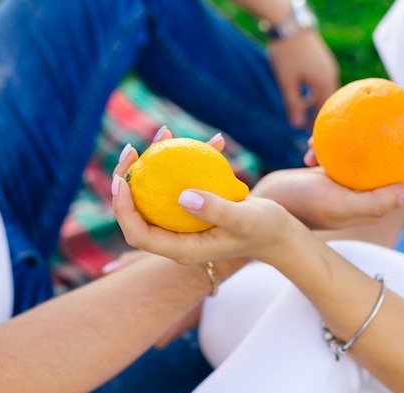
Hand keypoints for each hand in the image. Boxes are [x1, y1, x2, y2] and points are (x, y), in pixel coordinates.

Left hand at [111, 133, 303, 264]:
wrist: (280, 233)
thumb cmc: (265, 230)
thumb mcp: (246, 220)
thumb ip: (217, 211)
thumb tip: (182, 196)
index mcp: (181, 249)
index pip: (139, 234)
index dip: (123, 210)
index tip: (123, 180)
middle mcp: (177, 238)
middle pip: (139, 212)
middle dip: (129, 180)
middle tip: (132, 149)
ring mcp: (184, 223)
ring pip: (157, 192)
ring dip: (157, 162)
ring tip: (165, 131)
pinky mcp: (194, 207)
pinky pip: (181, 182)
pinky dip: (189, 160)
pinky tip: (209, 139)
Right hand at [255, 120, 403, 229]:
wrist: (265, 205)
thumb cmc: (299, 205)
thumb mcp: (336, 203)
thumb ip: (373, 203)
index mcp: (376, 206)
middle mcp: (367, 195)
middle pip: (400, 162)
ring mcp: (349, 183)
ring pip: (370, 153)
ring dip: (361, 135)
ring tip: (352, 116)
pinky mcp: (332, 173)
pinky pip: (342, 150)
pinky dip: (330, 141)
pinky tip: (312, 139)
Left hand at [268, 31, 338, 127]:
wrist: (288, 25)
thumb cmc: (286, 55)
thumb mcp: (287, 83)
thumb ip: (293, 105)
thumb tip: (296, 125)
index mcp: (324, 83)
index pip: (325, 111)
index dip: (317, 125)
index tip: (308, 136)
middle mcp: (331, 75)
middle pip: (327, 103)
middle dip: (316, 115)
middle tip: (304, 126)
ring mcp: (329, 67)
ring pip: (324, 92)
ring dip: (313, 102)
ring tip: (299, 109)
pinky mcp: (324, 62)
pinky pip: (323, 83)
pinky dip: (314, 92)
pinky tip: (302, 94)